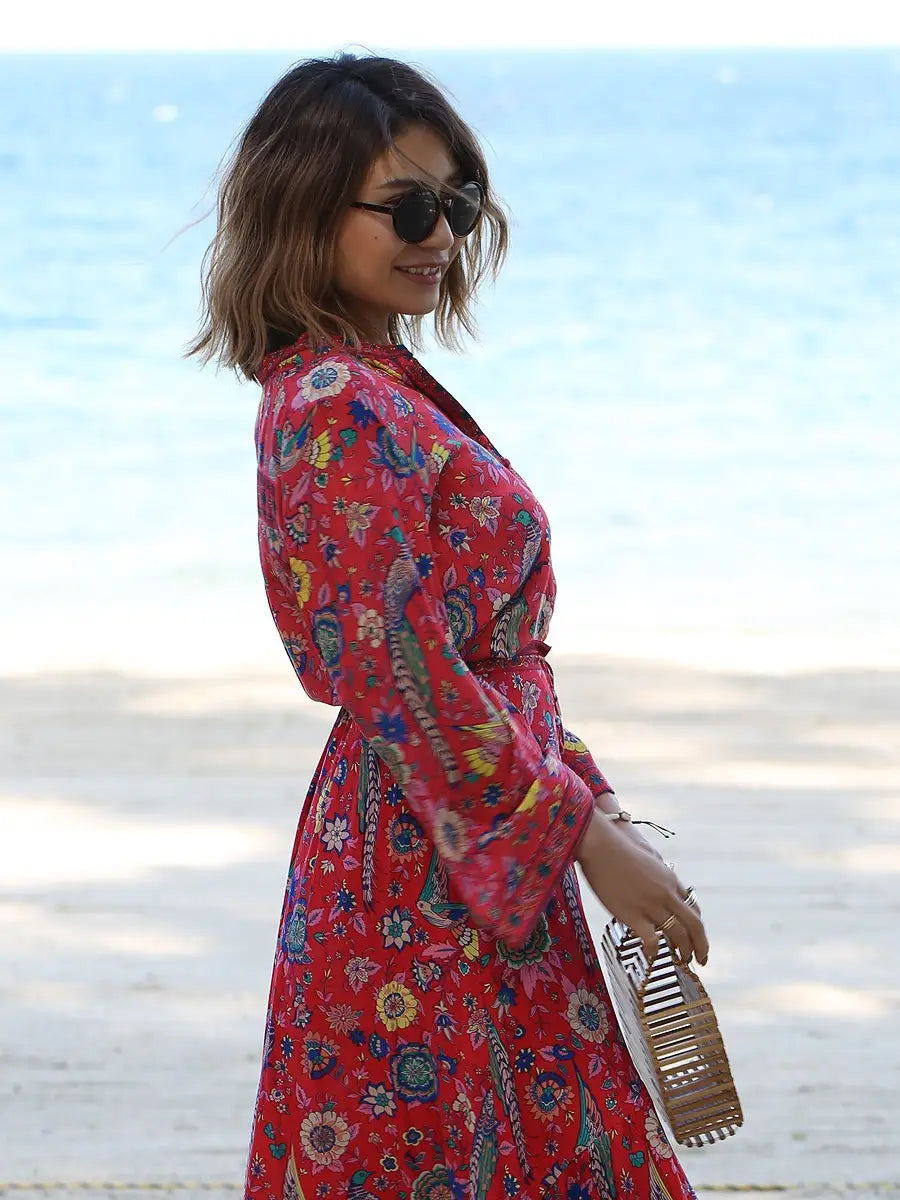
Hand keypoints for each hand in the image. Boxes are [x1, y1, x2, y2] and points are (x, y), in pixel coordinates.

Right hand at [576, 811, 708, 965]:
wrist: (601, 846)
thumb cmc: (618, 849)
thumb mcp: (647, 859)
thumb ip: (656, 875)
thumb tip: (655, 883)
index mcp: (670, 879)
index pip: (693, 907)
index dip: (698, 927)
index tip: (697, 938)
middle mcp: (666, 894)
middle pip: (694, 925)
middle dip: (701, 946)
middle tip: (701, 959)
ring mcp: (651, 905)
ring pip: (678, 934)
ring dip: (684, 951)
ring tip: (682, 961)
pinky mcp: (633, 914)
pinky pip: (652, 939)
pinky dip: (655, 951)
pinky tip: (652, 955)